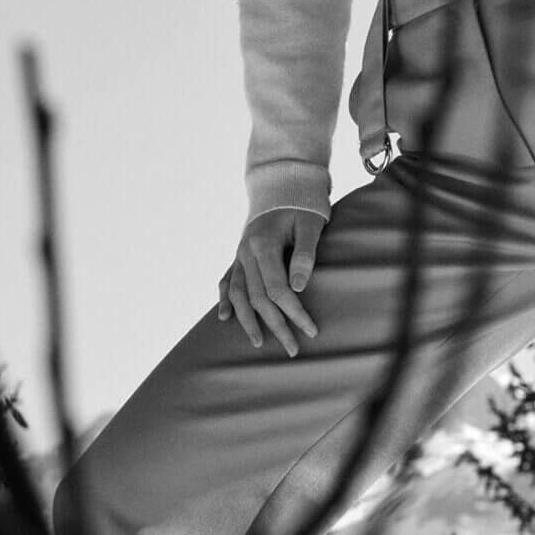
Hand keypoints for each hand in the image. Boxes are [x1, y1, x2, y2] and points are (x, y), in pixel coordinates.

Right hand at [218, 207, 326, 356]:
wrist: (282, 184)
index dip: (295, 312)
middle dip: (276, 325)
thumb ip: (306, 254)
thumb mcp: (311, 224)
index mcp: (264, 245)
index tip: (311, 330)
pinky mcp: (238, 255)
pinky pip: (226, 280)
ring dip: (247, 320)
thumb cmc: (302, 205)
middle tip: (293, 349)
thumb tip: (299, 288)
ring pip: (237, 294)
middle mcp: (245, 252)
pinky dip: (224, 299)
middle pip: (257, 298)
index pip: (277, 289)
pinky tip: (224, 318)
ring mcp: (239, 254)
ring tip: (259, 342)